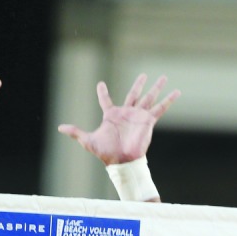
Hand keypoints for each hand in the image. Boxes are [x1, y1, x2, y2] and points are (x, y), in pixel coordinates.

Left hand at [59, 74, 179, 165]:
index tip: (101, 84)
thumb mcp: (88, 140)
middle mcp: (126, 113)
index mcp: (112, 115)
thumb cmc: (106, 152)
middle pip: (134, 94)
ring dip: (156, 87)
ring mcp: (138, 116)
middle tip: (144, 74)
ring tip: (164, 77)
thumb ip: (76, 132)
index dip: (102, 92)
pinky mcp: (148, 121)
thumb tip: (60, 128)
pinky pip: (160, 108)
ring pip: (149, 98)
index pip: (106, 100)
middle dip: (139, 84)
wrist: (122, 161)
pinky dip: (169, 101)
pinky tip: (177, 92)